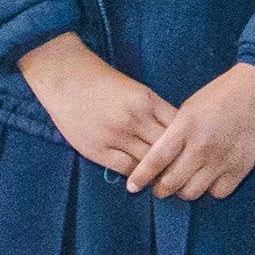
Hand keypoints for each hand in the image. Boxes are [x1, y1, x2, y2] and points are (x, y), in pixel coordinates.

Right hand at [22, 30, 173, 175]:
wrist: (65, 76)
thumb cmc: (101, 80)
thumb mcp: (135, 89)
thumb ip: (154, 110)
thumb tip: (175, 135)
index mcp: (146, 100)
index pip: (177, 129)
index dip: (186, 142)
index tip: (189, 150)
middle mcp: (134, 119)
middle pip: (166, 148)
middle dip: (176, 160)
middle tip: (183, 170)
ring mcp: (115, 136)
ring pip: (148, 162)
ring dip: (157, 171)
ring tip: (165, 177)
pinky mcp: (97, 149)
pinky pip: (126, 169)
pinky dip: (136, 175)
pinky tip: (140, 176)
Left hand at [126, 61, 254, 200]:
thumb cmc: (223, 93)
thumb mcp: (191, 107)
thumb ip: (175, 133)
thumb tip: (160, 159)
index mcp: (185, 126)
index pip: (155, 160)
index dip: (141, 177)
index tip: (132, 187)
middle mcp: (202, 146)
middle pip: (171, 183)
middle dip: (160, 189)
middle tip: (159, 186)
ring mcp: (222, 159)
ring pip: (192, 192)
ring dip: (183, 190)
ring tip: (183, 182)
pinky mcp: (241, 168)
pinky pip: (217, 193)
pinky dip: (209, 189)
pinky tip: (208, 178)